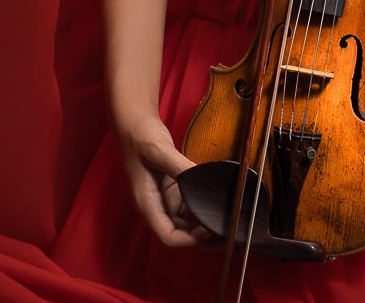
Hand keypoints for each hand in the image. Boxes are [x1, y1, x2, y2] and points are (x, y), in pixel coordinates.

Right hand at [116, 114, 219, 248]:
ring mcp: (166, 199)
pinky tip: (221, 202)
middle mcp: (157, 206)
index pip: (169, 237)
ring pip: (189, 222)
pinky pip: (192, 205)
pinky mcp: (175, 189)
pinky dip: (205, 207)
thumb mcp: (159, 151)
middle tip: (228, 234)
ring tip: (230, 219)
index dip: (190, 240)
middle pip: (181, 236)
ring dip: (207, 224)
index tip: (210, 230)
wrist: (134, 123)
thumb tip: (202, 181)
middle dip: (204, 239)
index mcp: (147, 204)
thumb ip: (181, 168)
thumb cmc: (139, 137)